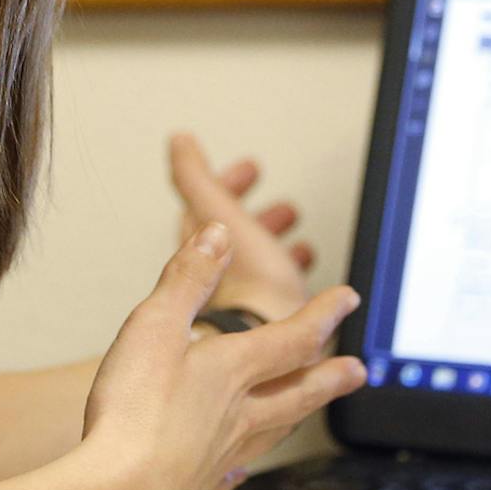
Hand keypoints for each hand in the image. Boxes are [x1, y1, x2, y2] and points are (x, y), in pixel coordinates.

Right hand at [79, 223, 365, 489]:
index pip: (292, 338)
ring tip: (310, 416)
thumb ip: (188, 279)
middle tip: (358, 371)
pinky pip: (228, 479)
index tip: (348, 300)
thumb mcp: (156, 326)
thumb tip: (219, 236)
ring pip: (271, 434)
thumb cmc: (134, 412)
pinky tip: (237, 474)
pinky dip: (238, 472)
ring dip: (296, 419)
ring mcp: (220, 458)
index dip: (323, 315)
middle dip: (329, 377)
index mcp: (232, 371)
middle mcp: (238, 415)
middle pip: (296, 393)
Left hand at [169, 131, 313, 323]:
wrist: (274, 348)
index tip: (250, 170)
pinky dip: (294, 287)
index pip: (208, 211)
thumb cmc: (249, 286)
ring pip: (262, 273)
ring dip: (282, 254)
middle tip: (286, 211)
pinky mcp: (270, 331)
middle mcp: (219, 283)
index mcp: (203, 252)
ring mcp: (245, 306)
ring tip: (304, 250)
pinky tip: (312, 294)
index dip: (229, 185)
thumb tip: (178, 141)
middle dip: (262, 222)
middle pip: (238, 243)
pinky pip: (280, 301)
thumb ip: (194, 178)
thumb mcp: (219, 213)